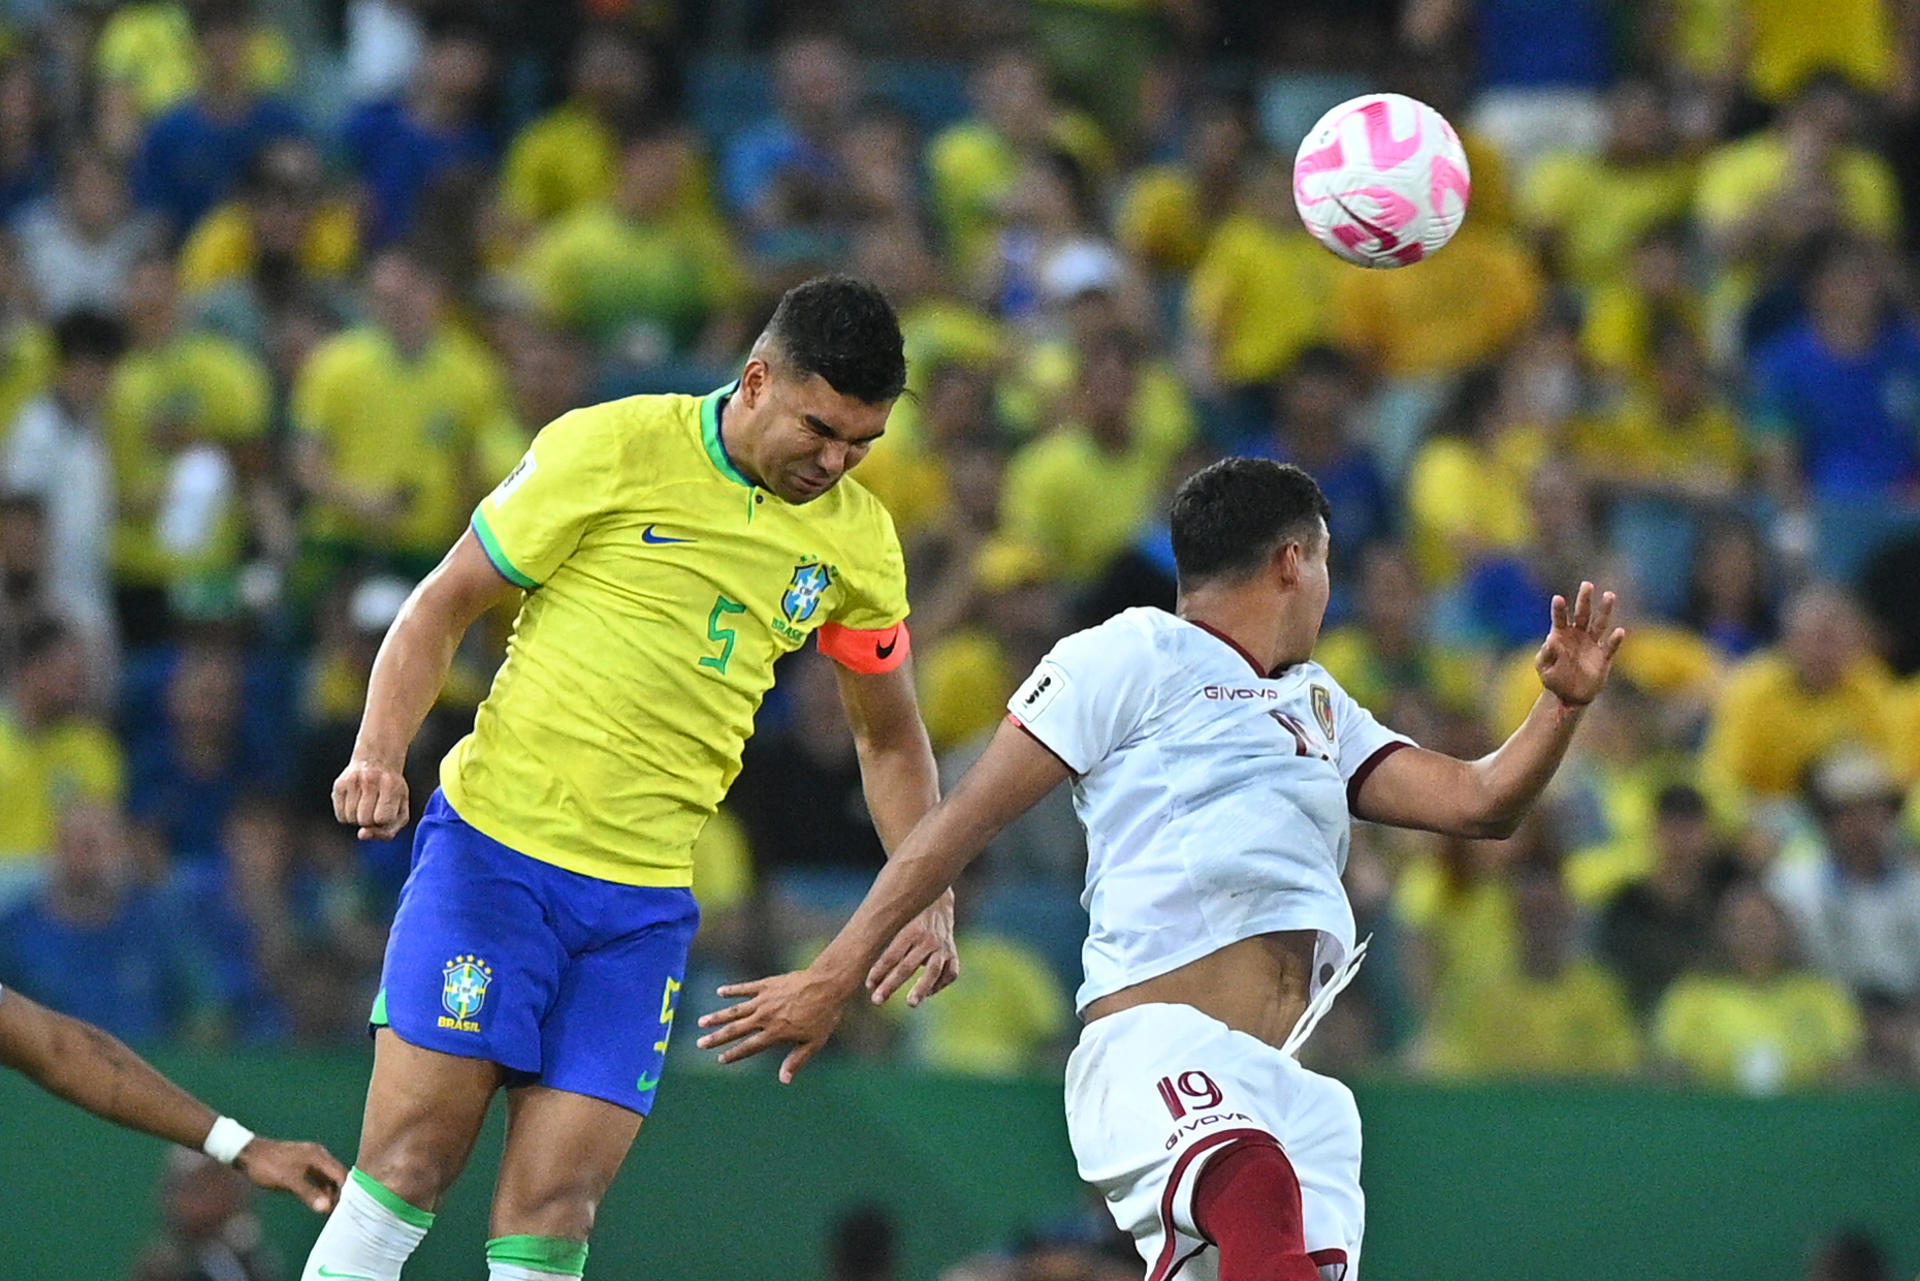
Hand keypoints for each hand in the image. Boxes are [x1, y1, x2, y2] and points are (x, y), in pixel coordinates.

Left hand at [233, 1137, 346, 1212]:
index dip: (346, 1192)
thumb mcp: (288, 1182)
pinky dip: (320, 1188)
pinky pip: (318, 1177)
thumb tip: (327, 1208)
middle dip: (340, 1193)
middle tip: (338, 1212)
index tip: (347, 1209)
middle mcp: (318, 1155)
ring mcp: (310, 1158)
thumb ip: (309, 1194)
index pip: (341, 1175)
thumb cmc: (267, 1166)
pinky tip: (318, 1200)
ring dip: (330, 1192)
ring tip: (329, 1209)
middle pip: (337, 1175)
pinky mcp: (301, 1163)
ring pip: (327, 1177)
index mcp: (318, 1156)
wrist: (247, 1153)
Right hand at [332, 758, 408, 839]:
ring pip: (350, 819)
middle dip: (371, 820)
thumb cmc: (392, 793)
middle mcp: (370, 780)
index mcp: (391, 785)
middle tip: (375, 807)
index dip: (384, 820)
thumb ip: (387, 831)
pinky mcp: (339, 785)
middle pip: (364, 820)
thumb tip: (361, 835)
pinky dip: (348, 816)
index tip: (387, 810)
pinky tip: (355, 803)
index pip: (382, 818)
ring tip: (366, 804)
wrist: (378, 761)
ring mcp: (352, 781)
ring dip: (358, 819)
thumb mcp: (400, 810)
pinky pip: (340, 817)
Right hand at [695, 968, 851, 1082]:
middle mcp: (765, 1017)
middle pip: (735, 1029)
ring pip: (736, 1010)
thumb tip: (784, 1080)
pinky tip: (720, 992)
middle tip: (700, 1043)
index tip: (720, 1059)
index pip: (749, 1047)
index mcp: (775, 1032)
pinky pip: (746, 988)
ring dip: (718, 1016)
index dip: (733, 1054)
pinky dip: (732, 990)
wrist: (827, 985)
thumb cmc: (824, 1015)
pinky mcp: (767, 984)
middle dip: (717, 1037)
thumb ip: (796, 1060)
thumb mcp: (813, 1042)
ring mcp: (764, 999)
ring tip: (702, 1022)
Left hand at [865, 889, 959, 1006]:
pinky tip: (928, 992)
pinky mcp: (953, 953)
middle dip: (891, 984)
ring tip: (910, 1003)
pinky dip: (939, 985)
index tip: (868, 986)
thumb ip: (884, 944)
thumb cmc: (908, 916)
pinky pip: (950, 973)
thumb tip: (864, 972)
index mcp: (910, 930)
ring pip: (933, 971)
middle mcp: (927, 939)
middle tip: (877, 1000)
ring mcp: (942, 947)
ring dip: (921, 988)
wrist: (937, 899)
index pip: (892, 954)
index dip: (879, 971)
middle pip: (907, 965)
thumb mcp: (897, 922)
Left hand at [1536, 582, 1625, 706]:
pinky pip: (1610, 646)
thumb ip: (1547, 654)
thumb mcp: (1544, 669)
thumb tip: (1552, 640)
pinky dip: (1615, 639)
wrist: (1569, 696)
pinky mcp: (1603, 657)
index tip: (1558, 598)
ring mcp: (1592, 645)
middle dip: (1584, 600)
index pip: (1559, 618)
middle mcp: (1577, 635)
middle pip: (1582, 614)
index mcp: (1560, 635)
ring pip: (1599, 624)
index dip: (1559, 609)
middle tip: (1587, 584)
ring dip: (1605, 611)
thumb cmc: (1553, 679)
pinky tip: (1620, 631)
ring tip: (1609, 595)